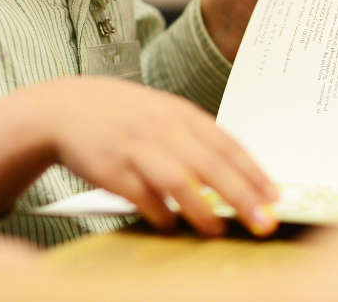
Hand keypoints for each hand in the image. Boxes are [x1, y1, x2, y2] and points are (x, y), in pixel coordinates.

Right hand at [0, 77, 278, 236]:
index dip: (253, 172)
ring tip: (219, 230)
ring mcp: (134, 147)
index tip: (274, 197)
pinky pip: (142, 196)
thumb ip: (193, 136)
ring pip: (179, 181)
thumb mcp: (159, 111)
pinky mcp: (110, 168)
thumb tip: (236, 173)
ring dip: (203, 210)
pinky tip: (170, 224)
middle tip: (264, 222)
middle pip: (210, 164)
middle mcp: (159, 127)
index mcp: (176, 112)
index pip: (225, 143)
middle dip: (242, 195)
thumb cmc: (119, 114)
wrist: (63, 107)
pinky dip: (160, 213)